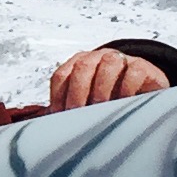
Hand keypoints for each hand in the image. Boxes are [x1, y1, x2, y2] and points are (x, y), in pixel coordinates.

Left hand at [47, 48, 170, 109]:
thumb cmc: (108, 99)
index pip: (61, 76)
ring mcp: (121, 60)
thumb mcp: (85, 102)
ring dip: (102, 87)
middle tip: (79, 113)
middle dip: (78, 92)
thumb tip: (34, 117)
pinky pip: (134, 71)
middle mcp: (98, 58)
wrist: (143, 90)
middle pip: (83, 66)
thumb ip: (64, 108)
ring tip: (101, 107)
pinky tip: (123, 101)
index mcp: (79, 65)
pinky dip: (127, 86)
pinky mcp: (142, 67)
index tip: (61, 116)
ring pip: (109, 63)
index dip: (58, 96)